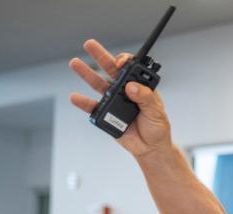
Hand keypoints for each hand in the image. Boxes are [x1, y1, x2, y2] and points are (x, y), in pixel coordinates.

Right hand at [69, 39, 172, 157]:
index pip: (130, 68)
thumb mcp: (156, 112)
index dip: (124, 61)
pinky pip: (92, 107)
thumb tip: (131, 87)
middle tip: (89, 44)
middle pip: (111, 69)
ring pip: (98, 84)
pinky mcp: (106, 114)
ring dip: (86, 74)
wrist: (151, 148)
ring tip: (75, 63)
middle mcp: (125, 90)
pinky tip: (75, 97)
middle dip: (100, 56)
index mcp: (139, 87)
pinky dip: (83, 102)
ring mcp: (114, 101)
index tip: (120, 63)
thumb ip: (145, 99)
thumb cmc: (157, 128)